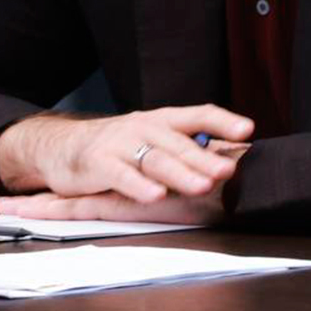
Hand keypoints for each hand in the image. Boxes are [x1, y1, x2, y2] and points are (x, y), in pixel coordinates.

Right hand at [0, 141, 249, 224]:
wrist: (62, 145)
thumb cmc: (117, 146)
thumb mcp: (152, 140)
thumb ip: (185, 149)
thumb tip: (229, 159)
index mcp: (162, 120)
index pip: (197, 114)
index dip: (222, 121)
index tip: (247, 130)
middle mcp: (143, 127)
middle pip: (180, 143)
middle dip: (205, 158)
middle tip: (228, 171)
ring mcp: (120, 144)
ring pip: (156, 159)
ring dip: (181, 174)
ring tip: (203, 186)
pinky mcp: (98, 163)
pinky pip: (122, 175)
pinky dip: (139, 186)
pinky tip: (156, 196)